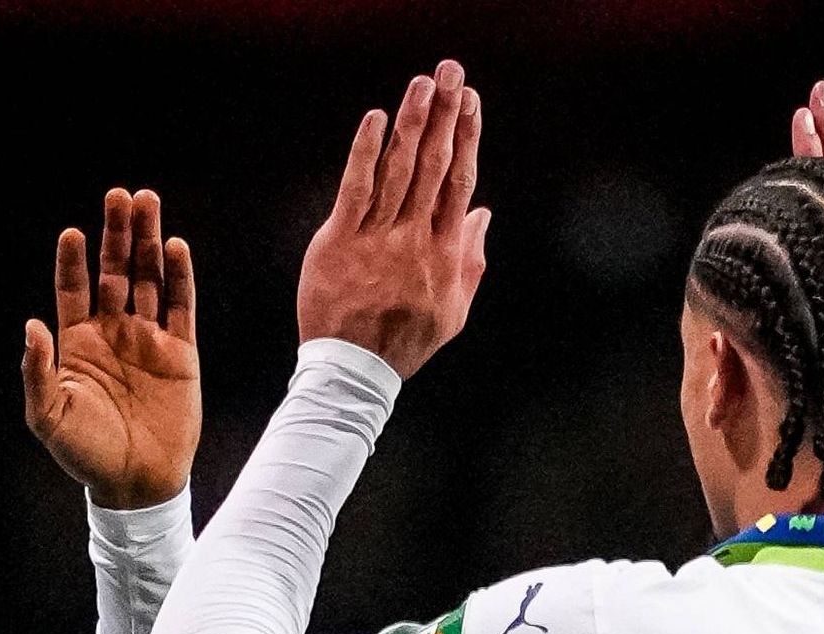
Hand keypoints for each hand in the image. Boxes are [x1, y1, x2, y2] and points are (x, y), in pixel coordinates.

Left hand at [21, 186, 199, 510]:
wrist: (136, 483)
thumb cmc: (86, 453)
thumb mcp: (49, 417)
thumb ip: (37, 372)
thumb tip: (31, 327)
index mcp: (78, 343)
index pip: (73, 290)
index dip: (72, 261)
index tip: (71, 234)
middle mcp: (113, 332)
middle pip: (116, 271)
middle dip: (116, 234)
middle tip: (118, 195)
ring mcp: (148, 339)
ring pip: (149, 278)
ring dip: (148, 241)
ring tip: (147, 202)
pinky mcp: (181, 352)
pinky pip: (181, 306)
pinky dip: (180, 276)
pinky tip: (177, 247)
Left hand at [295, 60, 489, 378]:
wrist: (354, 372)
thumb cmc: (404, 341)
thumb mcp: (452, 310)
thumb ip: (471, 260)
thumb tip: (484, 213)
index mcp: (445, 252)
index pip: (460, 181)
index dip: (467, 137)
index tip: (470, 101)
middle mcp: (416, 239)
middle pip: (434, 166)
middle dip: (446, 115)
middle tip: (451, 72)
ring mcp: (378, 239)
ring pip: (400, 171)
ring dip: (413, 122)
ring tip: (422, 84)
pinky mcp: (340, 242)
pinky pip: (355, 190)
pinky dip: (366, 153)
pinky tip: (376, 119)